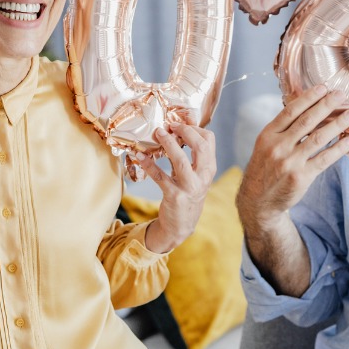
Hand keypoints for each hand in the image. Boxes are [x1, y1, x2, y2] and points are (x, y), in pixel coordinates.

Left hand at [136, 123, 216, 253]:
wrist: (181, 225)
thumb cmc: (186, 194)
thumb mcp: (194, 175)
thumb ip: (189, 156)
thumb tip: (177, 130)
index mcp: (210, 169)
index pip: (209, 140)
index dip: (194, 127)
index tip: (179, 123)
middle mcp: (204, 177)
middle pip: (200, 147)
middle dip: (184, 131)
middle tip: (170, 125)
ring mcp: (190, 187)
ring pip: (180, 160)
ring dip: (168, 143)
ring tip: (157, 134)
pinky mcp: (174, 196)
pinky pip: (160, 176)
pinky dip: (148, 164)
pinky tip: (139, 156)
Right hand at [235, 85, 348, 234]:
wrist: (258, 201)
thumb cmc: (265, 169)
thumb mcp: (265, 146)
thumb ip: (282, 130)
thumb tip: (308, 110)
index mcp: (268, 135)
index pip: (290, 111)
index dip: (308, 97)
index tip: (323, 87)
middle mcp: (278, 146)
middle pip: (307, 121)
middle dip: (326, 105)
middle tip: (341, 95)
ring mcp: (290, 162)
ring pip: (318, 137)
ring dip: (337, 124)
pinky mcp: (301, 177)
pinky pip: (324, 159)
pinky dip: (338, 149)